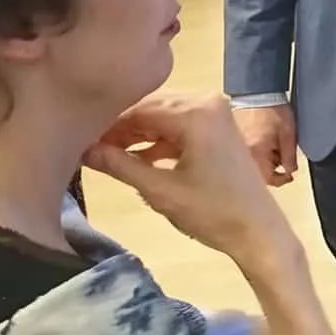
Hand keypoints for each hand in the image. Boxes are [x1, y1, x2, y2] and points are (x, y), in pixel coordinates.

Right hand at [86, 93, 297, 271]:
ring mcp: (216, 115)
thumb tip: (81, 150)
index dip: (106, 125)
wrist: (259, 231)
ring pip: (162, 119)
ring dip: (136, 136)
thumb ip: (119, 165)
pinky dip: (156, 142)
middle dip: (119, 128)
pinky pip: (178, 128)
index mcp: (196, 112)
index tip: (76, 139)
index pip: (137, 109)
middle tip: (85, 146)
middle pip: (150, 109)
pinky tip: (134, 159)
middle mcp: (207, 103)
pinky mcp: (218, 130)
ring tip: (104, 155)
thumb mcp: (159, 190)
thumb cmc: (211, 212)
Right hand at [235, 103, 297, 185]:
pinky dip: (256, 153)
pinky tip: (263, 141)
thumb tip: (289, 171)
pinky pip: (245, 155)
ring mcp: (235, 148)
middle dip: (272, 168)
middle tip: (282, 155)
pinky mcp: (233, 141)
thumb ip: (289, 156)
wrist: (256, 93)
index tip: (289, 174)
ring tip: (273, 143)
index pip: (267, 179)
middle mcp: (242, 154)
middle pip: (257, 173)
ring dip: (264, 160)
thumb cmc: (274, 111)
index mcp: (256, 153)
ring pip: (251, 165)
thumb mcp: (288, 134)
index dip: (281, 179)